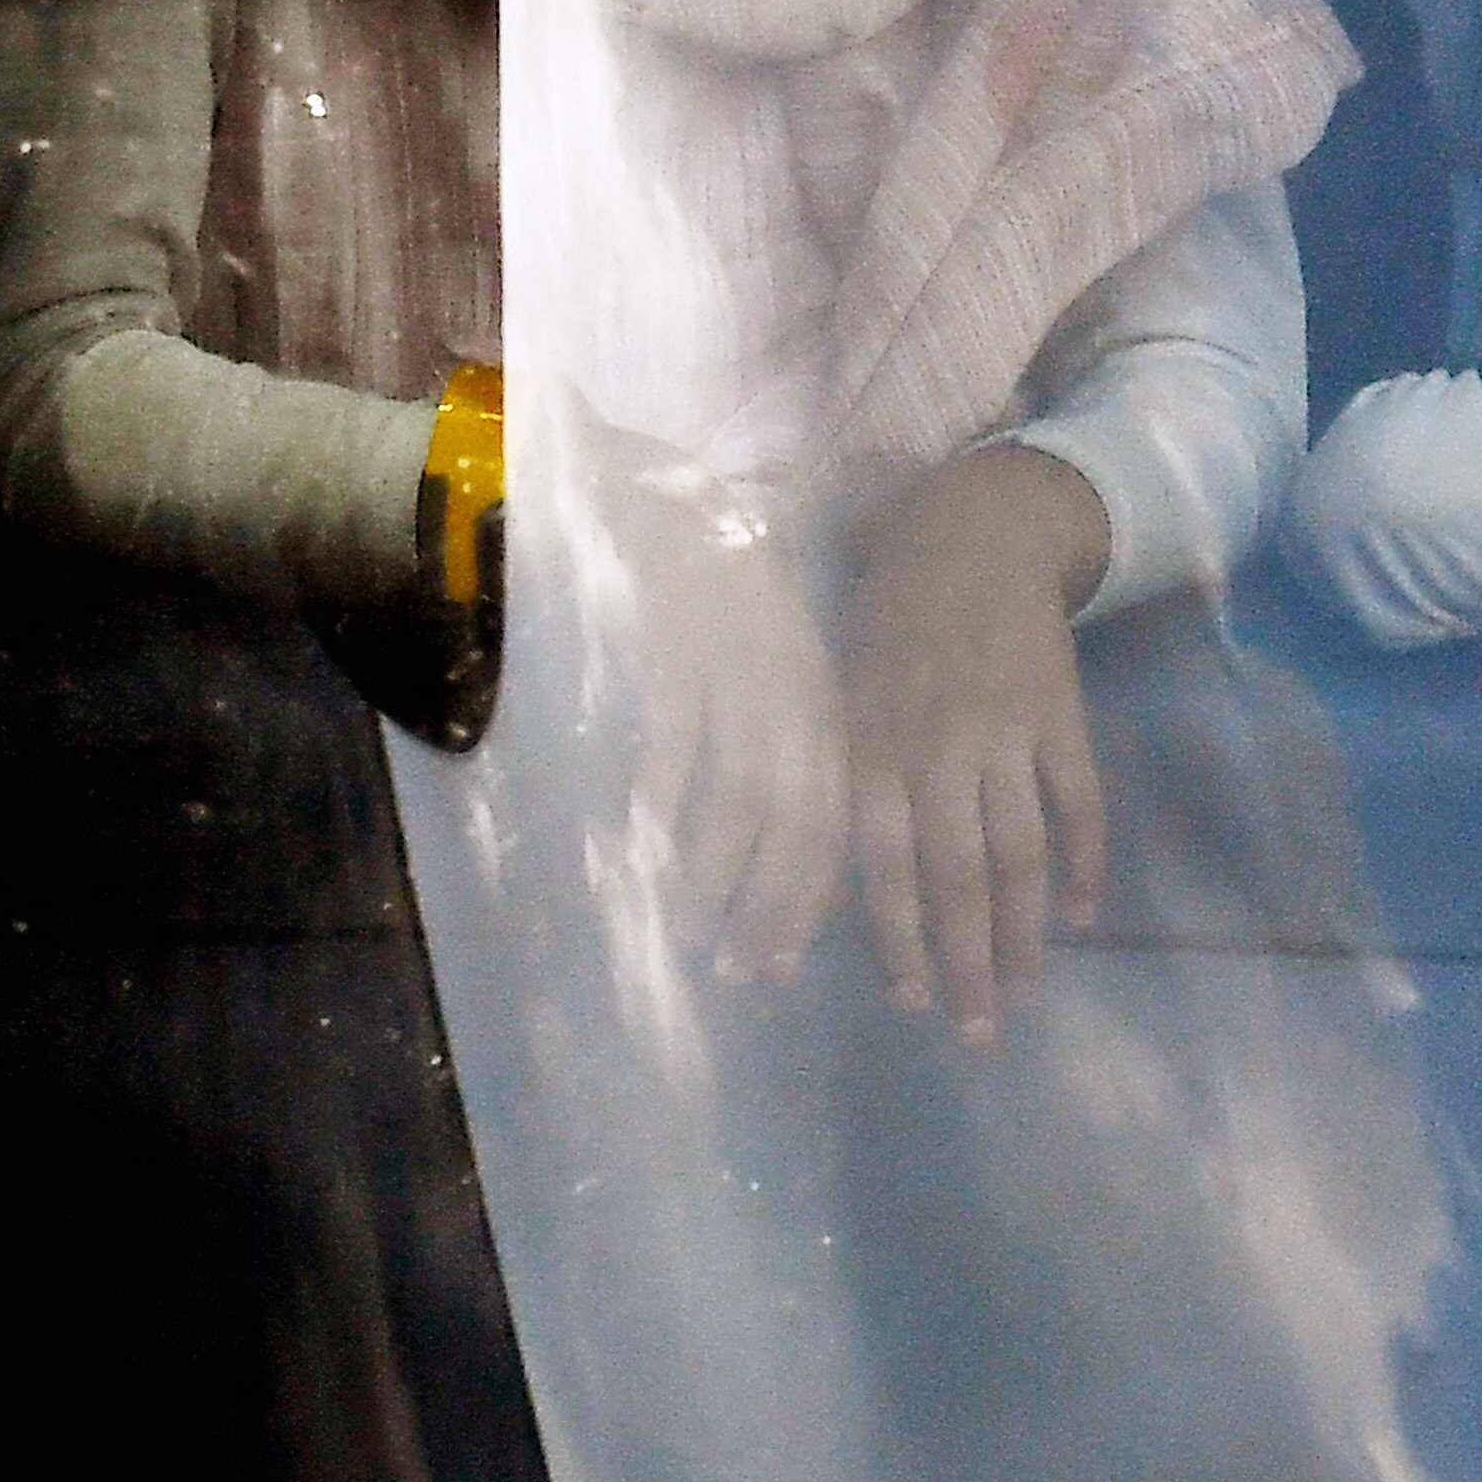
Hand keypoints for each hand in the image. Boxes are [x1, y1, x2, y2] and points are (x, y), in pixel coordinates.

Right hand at [606, 462, 849, 987]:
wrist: (687, 507)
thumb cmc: (733, 605)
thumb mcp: (779, 678)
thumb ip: (784, 756)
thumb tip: (772, 855)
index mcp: (827, 712)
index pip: (838, 821)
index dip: (816, 896)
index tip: (791, 963)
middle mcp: (796, 705)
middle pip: (802, 824)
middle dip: (777, 907)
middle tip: (748, 975)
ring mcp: (739, 685)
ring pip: (741, 799)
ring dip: (720, 878)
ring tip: (695, 940)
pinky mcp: (680, 663)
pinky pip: (674, 754)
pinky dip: (661, 813)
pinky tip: (643, 864)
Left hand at [839, 445, 1113, 1047]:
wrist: (970, 537)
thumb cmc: (887, 623)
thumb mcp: (839, 695)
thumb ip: (841, 782)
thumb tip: (824, 885)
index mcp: (873, 746)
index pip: (883, 865)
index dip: (899, 939)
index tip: (911, 1004)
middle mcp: (937, 748)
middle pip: (957, 875)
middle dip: (968, 961)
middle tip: (978, 1031)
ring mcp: (1005, 733)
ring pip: (1020, 850)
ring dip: (1026, 930)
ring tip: (1027, 989)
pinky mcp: (1061, 717)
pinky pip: (1078, 802)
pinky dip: (1084, 862)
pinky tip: (1081, 915)